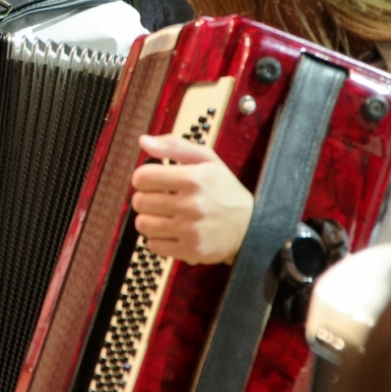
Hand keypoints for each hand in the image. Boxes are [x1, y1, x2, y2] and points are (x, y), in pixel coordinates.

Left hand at [130, 133, 253, 263]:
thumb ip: (174, 146)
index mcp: (193, 178)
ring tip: (164, 216)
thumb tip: (143, 140)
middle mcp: (191, 205)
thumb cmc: (224, 189)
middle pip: (139, 202)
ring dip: (149, 220)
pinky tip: (172, 231)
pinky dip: (158, 239)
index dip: (143, 178)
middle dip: (146, 199)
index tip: (151, 181)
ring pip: (143, 225)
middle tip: (159, 199)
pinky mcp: (191, 251)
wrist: (251, 227)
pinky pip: (153, 246)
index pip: (142, 177)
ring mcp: (191, 230)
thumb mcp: (207, 160)